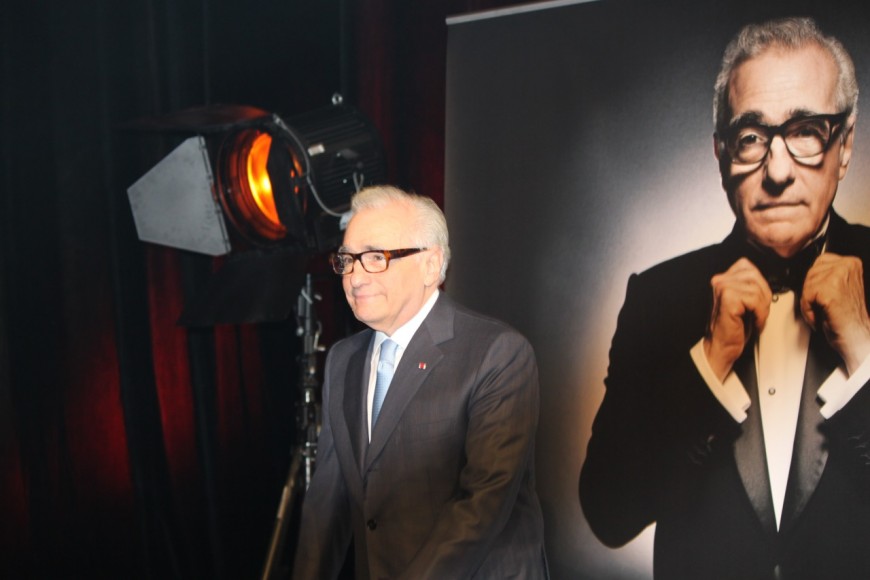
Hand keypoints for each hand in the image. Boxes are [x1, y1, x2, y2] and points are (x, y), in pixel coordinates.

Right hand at [704, 258, 771, 379]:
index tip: (756, 301)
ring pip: (756, 288)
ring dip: (762, 306)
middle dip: (763, 295)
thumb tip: (762, 279)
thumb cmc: (732, 327)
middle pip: (754, 275)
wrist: (721, 347)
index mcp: (722, 279)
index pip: (747, 266)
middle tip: (759, 312)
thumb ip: (748, 285)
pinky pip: (755, 299)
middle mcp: (719, 281)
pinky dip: (760, 313)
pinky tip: (754, 322)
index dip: (759, 284)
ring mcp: (722, 288)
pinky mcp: (728, 299)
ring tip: (756, 318)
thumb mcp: (742, 301)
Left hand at [801, 253, 869, 372]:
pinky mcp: (829, 288)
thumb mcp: (838, 287)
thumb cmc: (847, 315)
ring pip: (807, 284)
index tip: (818, 294)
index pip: (819, 261)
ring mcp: (839, 274)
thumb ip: (825, 275)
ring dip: (809, 302)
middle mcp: (847, 264)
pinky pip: (806, 296)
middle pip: (811, 272)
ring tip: (822, 312)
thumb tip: (808, 272)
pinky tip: (820, 316)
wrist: (856, 335)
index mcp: (850, 262)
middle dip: (810, 293)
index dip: (814, 281)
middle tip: (820, 307)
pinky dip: (808, 310)